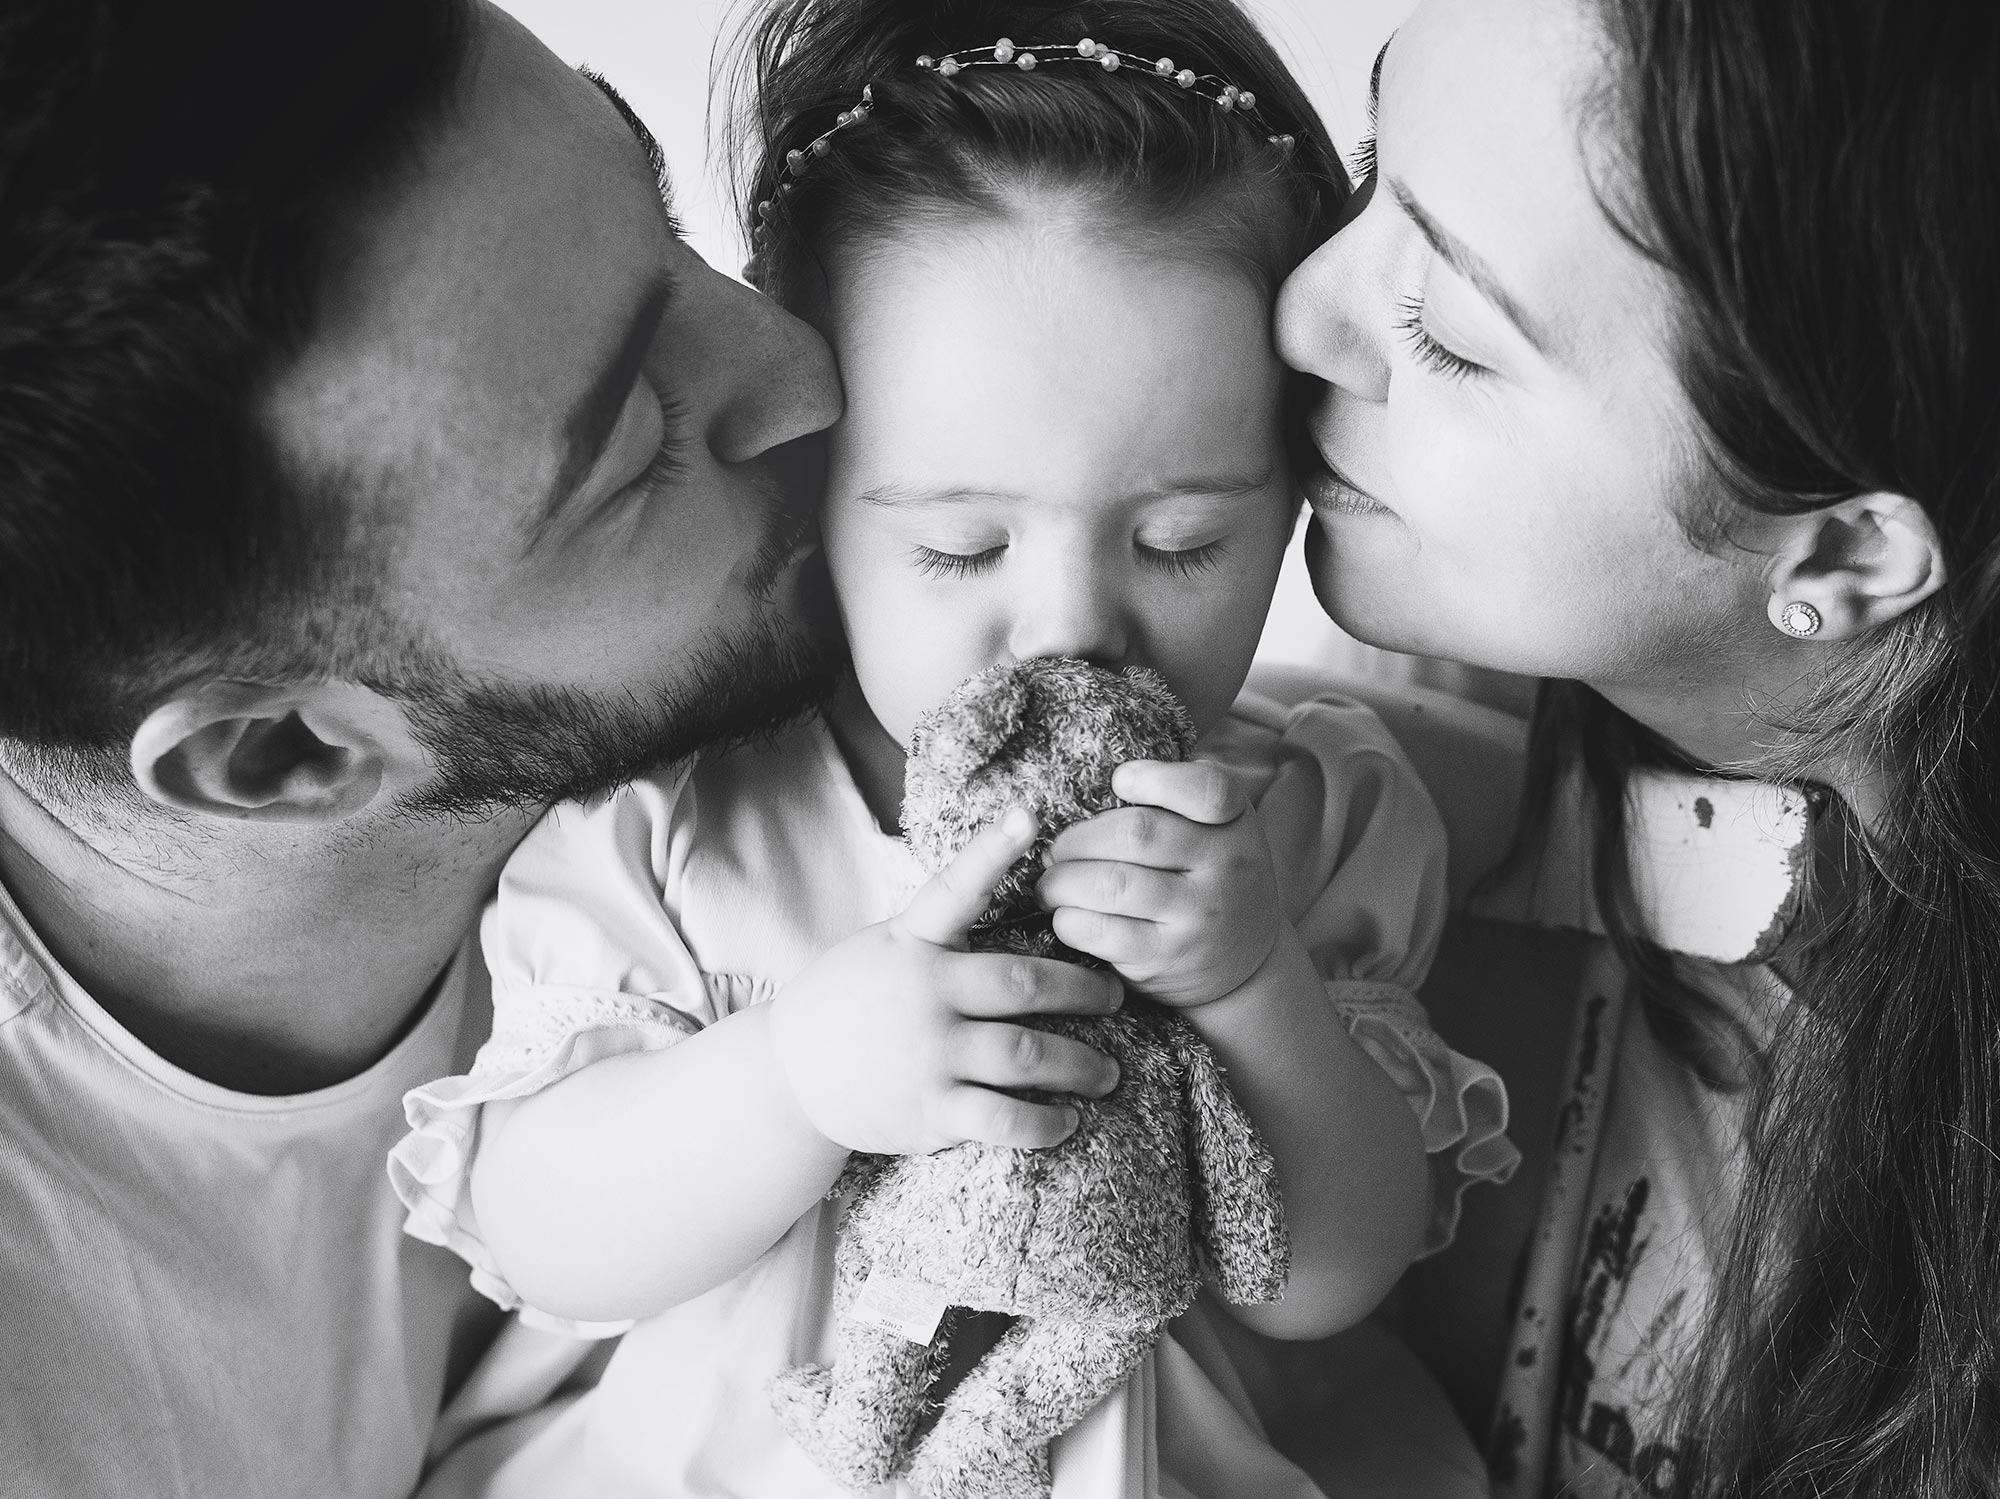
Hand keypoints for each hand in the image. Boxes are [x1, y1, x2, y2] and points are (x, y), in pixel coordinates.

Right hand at [768, 808, 1123, 1156]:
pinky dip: (1045, 1124)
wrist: (789, 1074)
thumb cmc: (854, 1001)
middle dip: (1083, 992)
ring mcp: (927, 1053)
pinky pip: (1004, 1120)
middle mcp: (923, 993)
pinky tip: (1067, 1120)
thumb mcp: (885, 948)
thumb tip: (998, 884)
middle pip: (1025, 986)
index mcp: (912, 943)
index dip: (992, 851)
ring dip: (1080, 1066)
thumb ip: (939, 931)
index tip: (1029, 816)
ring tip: (1109, 1073)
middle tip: (1116, 999)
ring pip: (1026, 1056)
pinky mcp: (929, 1110)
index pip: (955, 889)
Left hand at [1038, 760, 1281, 1007]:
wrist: (1243, 963)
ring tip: (1050, 884)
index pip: (1206, 790)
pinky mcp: (1165, 957)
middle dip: (1078, 838)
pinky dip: (1068, 920)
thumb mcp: (1214, 831)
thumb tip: (1084, 786)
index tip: (1119, 781)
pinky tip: (1065, 915)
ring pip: (1110, 884)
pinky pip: (1100, 931)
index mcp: (1234, 822)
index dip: (1154, 779)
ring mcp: (1197, 916)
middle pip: (1136, 833)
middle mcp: (1225, 867)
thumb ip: (1170, 802)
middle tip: (1056, 849)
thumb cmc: (1206, 879)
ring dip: (1061, 881)